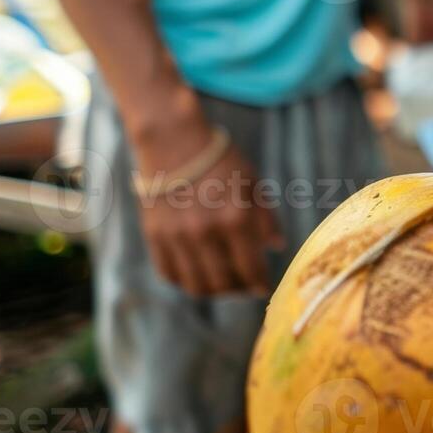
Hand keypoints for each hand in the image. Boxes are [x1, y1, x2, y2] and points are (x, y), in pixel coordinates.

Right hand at [133, 115, 281, 297]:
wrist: (173, 140)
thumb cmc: (220, 160)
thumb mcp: (252, 183)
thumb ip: (266, 218)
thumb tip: (277, 247)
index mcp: (235, 219)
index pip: (251, 268)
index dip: (260, 284)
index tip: (264, 288)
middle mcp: (205, 232)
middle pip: (223, 283)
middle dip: (238, 291)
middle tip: (244, 287)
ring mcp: (177, 236)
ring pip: (195, 284)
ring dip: (213, 292)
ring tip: (223, 285)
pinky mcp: (155, 236)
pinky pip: (169, 273)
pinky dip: (185, 282)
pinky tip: (197, 276)